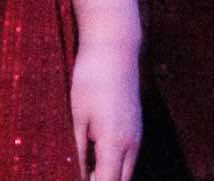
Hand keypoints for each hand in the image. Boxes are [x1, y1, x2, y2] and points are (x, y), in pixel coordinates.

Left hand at [69, 38, 141, 180]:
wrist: (115, 47)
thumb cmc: (91, 79)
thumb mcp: (77, 118)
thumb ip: (79, 152)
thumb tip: (76, 176)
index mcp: (115, 141)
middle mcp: (132, 141)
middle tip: (77, 178)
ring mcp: (137, 133)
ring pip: (126, 171)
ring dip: (108, 177)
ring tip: (85, 174)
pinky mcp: (136, 126)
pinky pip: (128, 157)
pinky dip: (114, 166)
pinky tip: (94, 164)